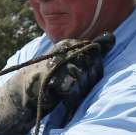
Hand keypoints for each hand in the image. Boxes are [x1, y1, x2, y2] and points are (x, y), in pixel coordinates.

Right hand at [0, 31, 114, 134]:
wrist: (22, 94)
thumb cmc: (52, 79)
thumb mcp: (73, 63)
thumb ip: (92, 50)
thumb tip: (112, 36)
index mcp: (67, 43)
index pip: (96, 54)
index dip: (94, 69)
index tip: (82, 76)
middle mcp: (61, 50)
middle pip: (90, 65)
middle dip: (87, 81)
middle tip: (73, 88)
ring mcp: (53, 64)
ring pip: (82, 77)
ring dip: (78, 91)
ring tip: (66, 94)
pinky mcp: (48, 79)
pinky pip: (71, 88)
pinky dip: (69, 97)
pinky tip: (61, 98)